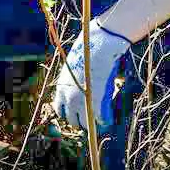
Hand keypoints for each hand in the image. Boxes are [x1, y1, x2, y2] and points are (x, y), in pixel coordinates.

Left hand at [52, 20, 134, 134]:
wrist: (96, 46)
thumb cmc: (87, 53)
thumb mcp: (74, 69)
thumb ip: (74, 83)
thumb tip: (80, 88)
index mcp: (61, 89)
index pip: (60, 110)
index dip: (69, 113)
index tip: (77, 113)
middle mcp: (68, 98)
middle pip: (71, 120)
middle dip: (81, 120)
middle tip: (91, 119)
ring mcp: (81, 102)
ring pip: (85, 123)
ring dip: (92, 123)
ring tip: (100, 120)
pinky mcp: (96, 102)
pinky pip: (101, 120)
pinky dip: (105, 120)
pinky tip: (109, 118)